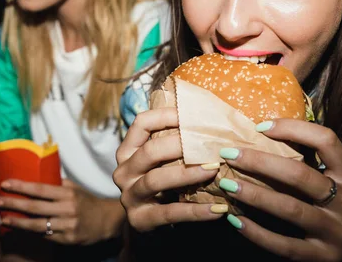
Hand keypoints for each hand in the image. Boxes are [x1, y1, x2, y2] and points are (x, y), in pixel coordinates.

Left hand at [0, 179, 123, 244]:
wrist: (107, 221)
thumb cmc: (87, 201)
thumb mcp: (74, 188)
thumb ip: (57, 183)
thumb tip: (35, 175)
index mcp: (67, 193)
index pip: (40, 189)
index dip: (21, 186)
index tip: (5, 183)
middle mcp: (67, 209)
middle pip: (35, 207)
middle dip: (13, 204)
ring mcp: (67, 226)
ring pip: (38, 225)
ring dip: (18, 222)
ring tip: (3, 219)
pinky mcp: (67, 240)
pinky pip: (45, 237)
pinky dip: (31, 233)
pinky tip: (19, 229)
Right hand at [113, 107, 224, 231]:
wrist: (146, 225)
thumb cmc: (162, 186)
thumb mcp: (161, 163)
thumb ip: (174, 144)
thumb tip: (209, 119)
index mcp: (128, 151)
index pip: (141, 124)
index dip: (165, 115)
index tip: (191, 115)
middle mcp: (124, 172)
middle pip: (150, 151)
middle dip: (180, 145)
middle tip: (208, 144)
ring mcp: (130, 196)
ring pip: (156, 179)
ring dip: (187, 173)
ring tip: (213, 169)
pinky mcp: (140, 220)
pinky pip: (170, 213)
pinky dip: (195, 211)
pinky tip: (217, 209)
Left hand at [217, 119, 341, 261]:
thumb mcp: (341, 183)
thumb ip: (314, 163)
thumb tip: (264, 133)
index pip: (326, 141)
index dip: (293, 129)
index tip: (261, 126)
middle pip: (299, 176)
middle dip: (259, 162)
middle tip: (229, 154)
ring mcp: (334, 232)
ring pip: (288, 209)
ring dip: (253, 194)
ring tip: (226, 184)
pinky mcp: (320, 257)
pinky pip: (283, 244)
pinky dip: (255, 232)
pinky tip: (235, 220)